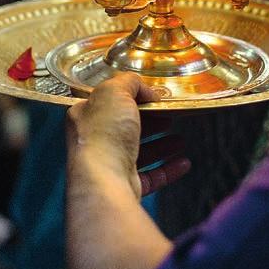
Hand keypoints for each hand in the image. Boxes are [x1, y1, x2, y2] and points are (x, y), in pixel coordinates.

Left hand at [66, 73, 188, 198]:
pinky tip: (183, 162)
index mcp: (85, 117)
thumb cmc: (104, 134)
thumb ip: (129, 82)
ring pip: (139, 153)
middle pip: (125, 127)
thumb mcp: (114, 92)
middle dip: (149, 121)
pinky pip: (150, 177)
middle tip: (168, 115)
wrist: (103, 181)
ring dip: (161, 145)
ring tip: (180, 139)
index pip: (106, 103)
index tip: (151, 96)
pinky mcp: (124, 186)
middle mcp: (94, 142)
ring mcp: (109, 166)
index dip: (129, 97)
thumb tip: (144, 89)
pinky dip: (168, 169)